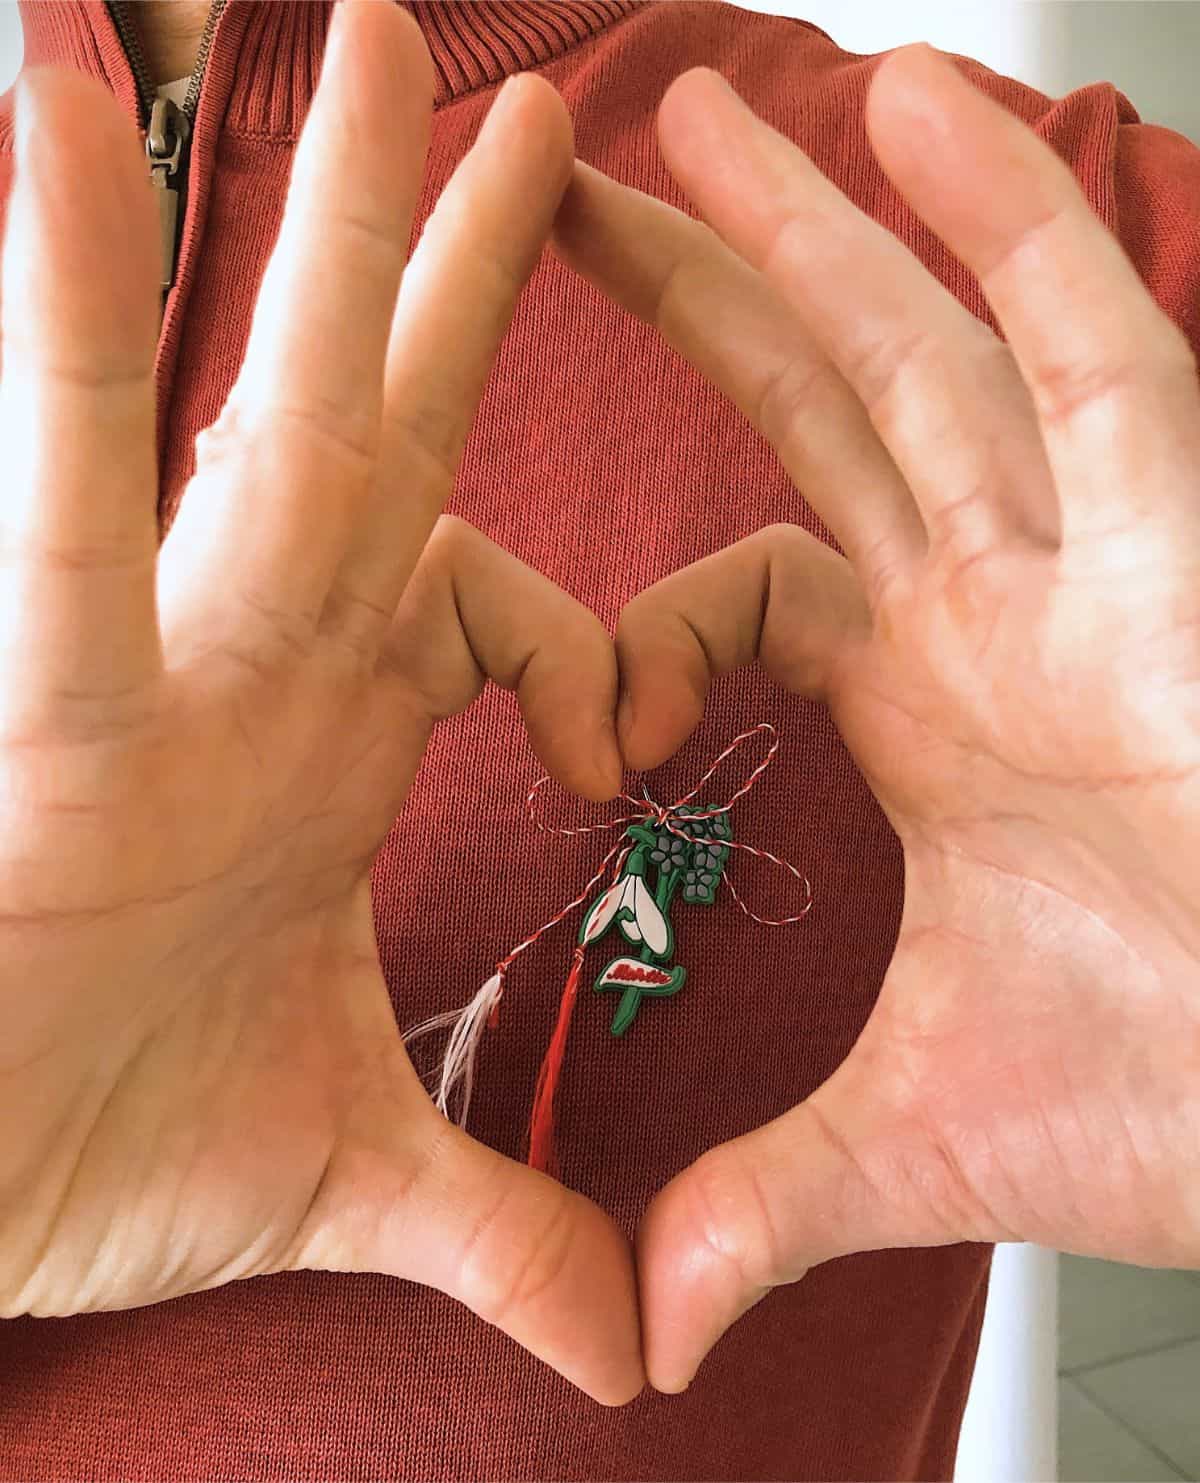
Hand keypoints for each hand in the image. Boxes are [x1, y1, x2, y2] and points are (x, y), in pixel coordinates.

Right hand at [0, 2, 642, 1405]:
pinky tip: (42, 125)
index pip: (492, 609)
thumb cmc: (99, 1142)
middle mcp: (245, 673)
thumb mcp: (341, 1174)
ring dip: (305, 231)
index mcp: (330, 753)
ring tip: (350, 34)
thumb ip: (498, 1228)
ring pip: (236, 411)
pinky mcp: (31, 704)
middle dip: (444, 272)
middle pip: (378, 437)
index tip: (623, 727)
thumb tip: (632, 1347)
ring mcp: (136, 667)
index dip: (582, 637)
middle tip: (515, 96)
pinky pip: (51, 479)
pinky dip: (58, 317)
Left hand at [552, 46, 1199, 1388]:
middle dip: (694, 298)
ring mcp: (1100, 558)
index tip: (580, 707)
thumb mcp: (925, 1132)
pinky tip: (926, 113)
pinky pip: (1097, 349)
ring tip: (703, 109)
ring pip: (931, 351)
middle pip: (812, 413)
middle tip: (561, 193)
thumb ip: (765, 1197)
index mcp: (927, 704)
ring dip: (823, 224)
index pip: (749, 584)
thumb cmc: (1193, 1092)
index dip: (643, 623)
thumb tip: (648, 1324)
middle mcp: (1003, 602)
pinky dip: (1015, 231)